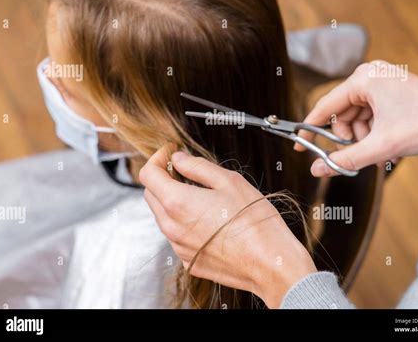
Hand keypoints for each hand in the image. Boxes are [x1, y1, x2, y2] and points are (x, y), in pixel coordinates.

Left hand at [139, 146, 316, 307]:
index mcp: (178, 203)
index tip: (170, 153)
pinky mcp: (189, 260)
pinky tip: (206, 218)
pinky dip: (183, 222)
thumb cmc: (254, 221)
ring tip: (199, 194)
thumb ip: (197, 166)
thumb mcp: (228, 181)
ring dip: (172, 201)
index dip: (157, 158)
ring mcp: (179, 247)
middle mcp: (172, 227)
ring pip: (162, 216)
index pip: (148, 174)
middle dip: (162, 178)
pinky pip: (176, 236)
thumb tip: (179, 159)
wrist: (269, 262)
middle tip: (183, 170)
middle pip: (151, 195)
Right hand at [296, 60, 417, 176]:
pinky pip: (370, 113)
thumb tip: (318, 169)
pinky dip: (374, 130)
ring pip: (356, 116)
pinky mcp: (390, 89)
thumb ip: (345, 158)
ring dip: (364, 136)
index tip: (299, 144)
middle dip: (349, 137)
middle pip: (341, 114)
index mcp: (363, 80)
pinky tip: (388, 141)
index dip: (309, 128)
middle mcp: (369, 75)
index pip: (324, 106)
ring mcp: (381, 80)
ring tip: (382, 148)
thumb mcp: (381, 145)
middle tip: (361, 152)